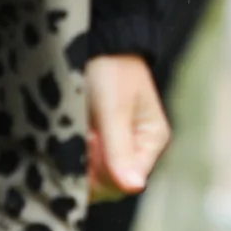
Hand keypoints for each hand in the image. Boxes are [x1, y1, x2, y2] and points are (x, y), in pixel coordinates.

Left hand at [84, 53, 170, 200]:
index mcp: (152, 141)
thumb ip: (120, 149)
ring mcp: (120, 146)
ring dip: (83, 162)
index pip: (127, 182)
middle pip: (113, 184)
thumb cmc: (112, 71)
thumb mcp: (113, 109)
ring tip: (80, 133)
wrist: (101, 44)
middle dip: (91, 170)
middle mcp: (139, 148)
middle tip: (81, 139)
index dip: (102, 176)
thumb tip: (134, 187)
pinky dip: (78, 155)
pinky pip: (89, 163)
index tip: (86, 150)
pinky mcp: (104, 141)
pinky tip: (77, 134)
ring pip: (98, 176)